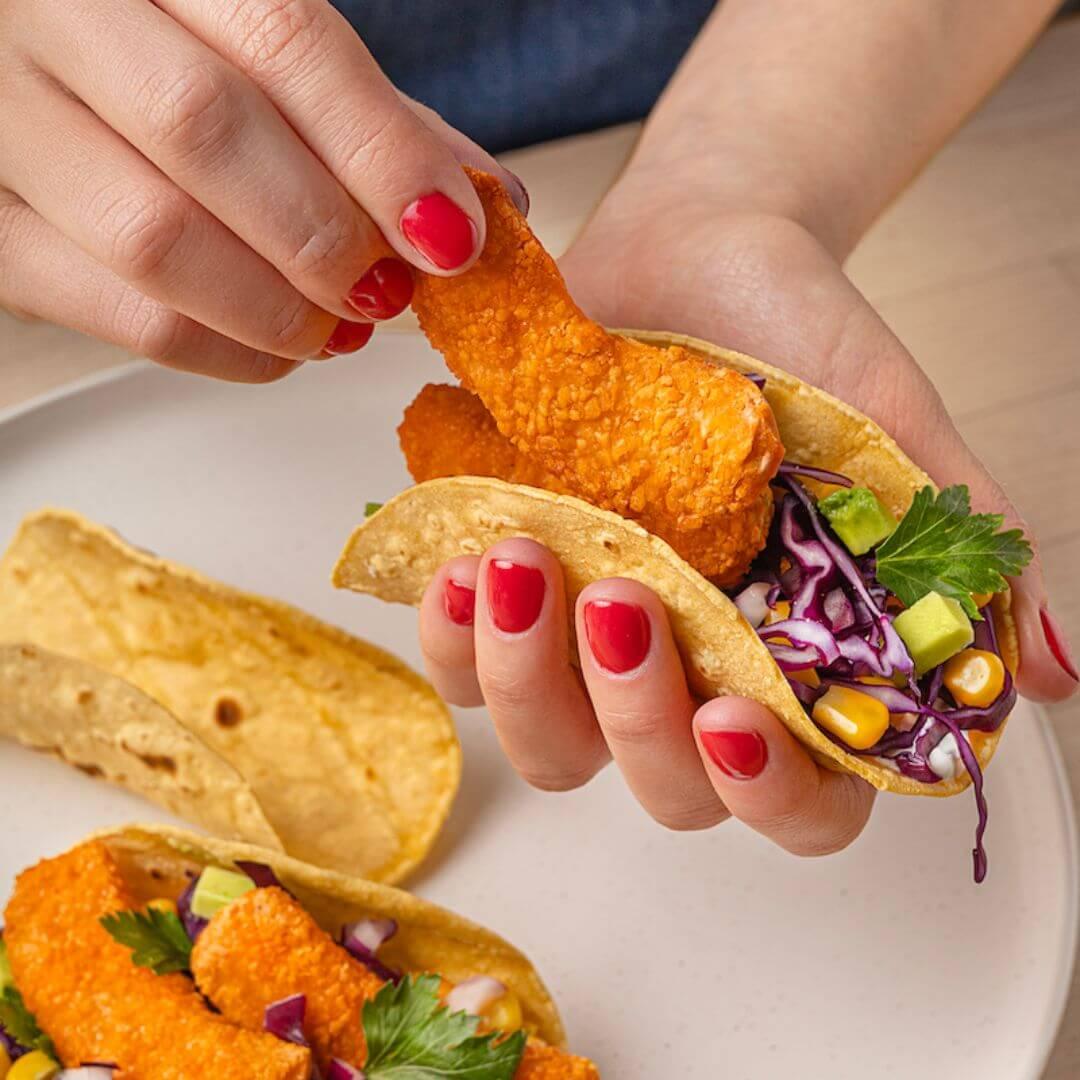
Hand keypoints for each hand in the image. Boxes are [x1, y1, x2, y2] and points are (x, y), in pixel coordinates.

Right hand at [0, 0, 524, 380]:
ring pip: (153, 238)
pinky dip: (223, 350)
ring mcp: (2, 123)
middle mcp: (51, 13)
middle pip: (205, 130)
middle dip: (326, 234)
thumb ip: (374, 118)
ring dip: (279, 308)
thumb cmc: (173, 55)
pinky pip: (120, 314)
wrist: (43, 61)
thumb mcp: (267, 45)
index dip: (383, 150)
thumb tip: (488, 202)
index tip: (453, 235)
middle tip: (389, 287)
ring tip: (340, 325)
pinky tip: (278, 347)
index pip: (282, 37)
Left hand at [417, 184, 1075, 856]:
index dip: (772, 791)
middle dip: (632, 714)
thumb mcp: (895, 427)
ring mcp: (594, 639)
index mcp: (794, 658)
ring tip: (520, 563)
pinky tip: (460, 569)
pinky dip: (453, 636)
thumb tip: (1050, 671)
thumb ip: (961, 544)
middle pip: (661, 787)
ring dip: (526, 680)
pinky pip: (464, 662)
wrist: (691, 253)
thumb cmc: (798, 338)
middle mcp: (695, 670)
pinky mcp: (516, 589)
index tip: (733, 716)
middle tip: (622, 598)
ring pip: (551, 742)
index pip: (804, 797)